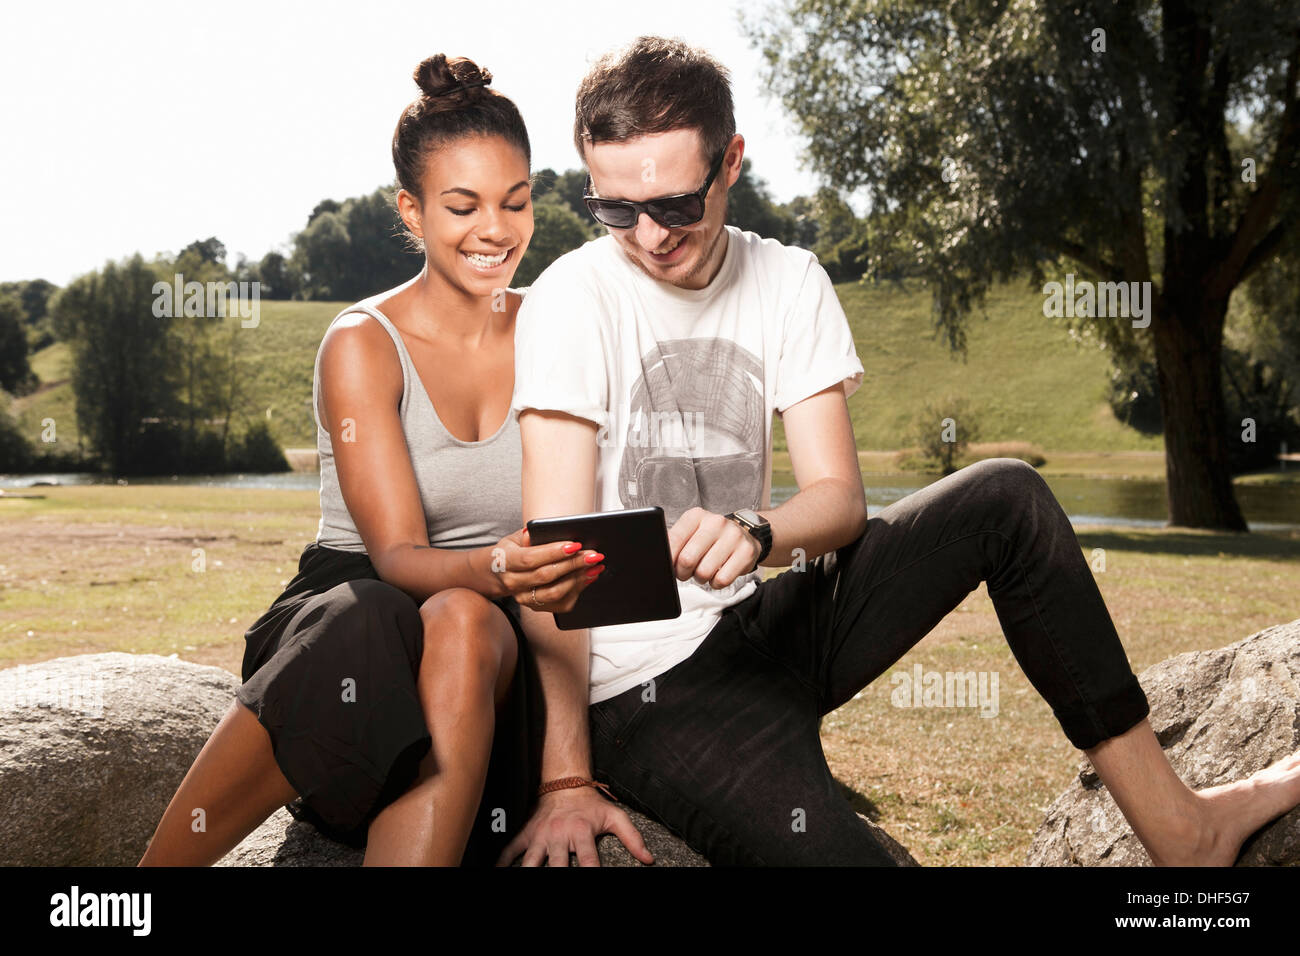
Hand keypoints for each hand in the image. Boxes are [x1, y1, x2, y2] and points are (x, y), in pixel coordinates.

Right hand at [489, 528, 604, 611]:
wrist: (499, 573)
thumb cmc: (512, 551)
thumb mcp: (515, 538)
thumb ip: (529, 535)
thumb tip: (542, 530)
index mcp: (506, 561)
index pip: (530, 559)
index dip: (554, 552)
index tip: (575, 545)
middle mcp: (513, 583)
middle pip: (546, 576)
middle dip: (573, 564)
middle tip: (593, 554)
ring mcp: (524, 598)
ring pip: (555, 593)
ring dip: (578, 579)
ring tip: (595, 566)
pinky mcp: (536, 607)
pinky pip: (561, 604)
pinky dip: (578, 590)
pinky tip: (588, 578)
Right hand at [496, 786, 654, 866]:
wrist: (564, 783)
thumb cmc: (591, 804)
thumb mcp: (615, 817)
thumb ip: (633, 838)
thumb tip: (649, 860)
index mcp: (582, 833)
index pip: (589, 863)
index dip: (592, 875)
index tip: (594, 880)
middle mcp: (560, 836)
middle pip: (556, 866)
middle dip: (557, 876)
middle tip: (558, 883)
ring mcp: (540, 836)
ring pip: (530, 862)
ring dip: (528, 872)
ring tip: (525, 881)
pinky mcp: (526, 833)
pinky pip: (510, 850)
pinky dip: (502, 862)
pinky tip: (497, 872)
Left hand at [667, 507, 760, 588]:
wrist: (746, 535)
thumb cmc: (711, 538)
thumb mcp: (692, 532)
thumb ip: (675, 542)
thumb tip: (658, 557)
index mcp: (697, 516)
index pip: (674, 540)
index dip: (668, 559)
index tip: (669, 565)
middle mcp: (716, 523)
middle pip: (687, 559)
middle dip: (682, 572)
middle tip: (686, 572)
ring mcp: (733, 537)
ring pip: (704, 572)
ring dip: (700, 578)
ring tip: (703, 571)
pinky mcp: (746, 552)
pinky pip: (722, 580)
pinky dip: (715, 583)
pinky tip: (717, 574)